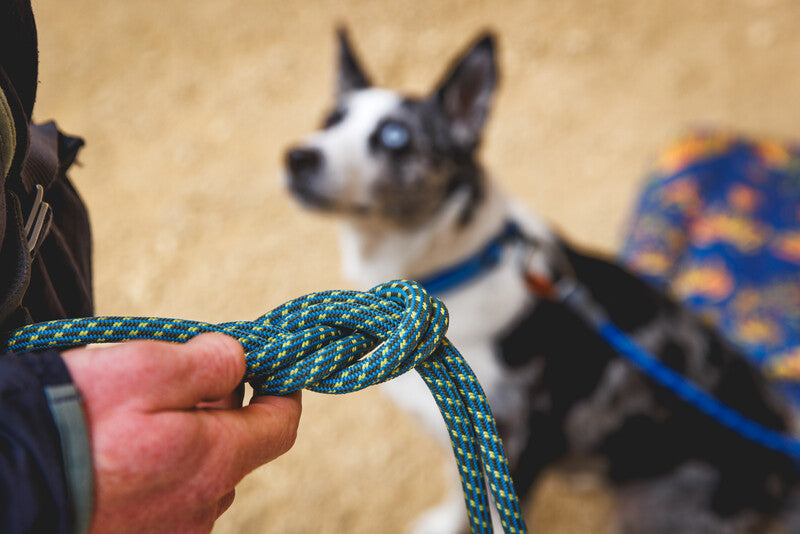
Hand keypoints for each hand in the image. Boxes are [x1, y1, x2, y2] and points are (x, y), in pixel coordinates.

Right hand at [62, 333, 301, 533]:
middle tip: (186, 375)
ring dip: (191, 437)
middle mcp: (201, 507)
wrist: (3, 482)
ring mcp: (170, 531)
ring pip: (203, 473)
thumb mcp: (147, 368)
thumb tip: (241, 359)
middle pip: (238, 447)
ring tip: (144, 411)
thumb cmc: (71, 421)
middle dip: (225, 406)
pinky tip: (126, 448)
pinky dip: (164, 466)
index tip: (270, 365)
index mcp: (214, 462)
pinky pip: (171, 496)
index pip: (280, 426)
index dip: (282, 389)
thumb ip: (210, 361)